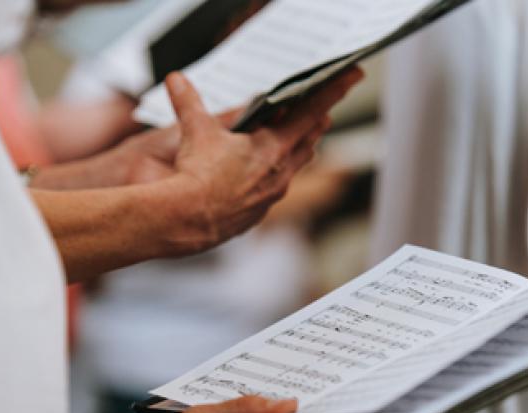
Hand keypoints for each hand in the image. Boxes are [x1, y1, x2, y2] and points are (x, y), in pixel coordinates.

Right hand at [155, 69, 361, 253]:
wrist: (188, 221)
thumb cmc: (197, 177)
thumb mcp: (195, 131)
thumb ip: (189, 102)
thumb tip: (176, 79)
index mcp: (274, 147)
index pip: (311, 112)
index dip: (332, 92)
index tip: (351, 78)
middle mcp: (281, 172)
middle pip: (308, 140)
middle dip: (316, 123)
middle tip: (325, 110)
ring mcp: (273, 194)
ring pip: (295, 166)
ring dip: (300, 150)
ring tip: (301, 139)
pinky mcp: (259, 212)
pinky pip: (276, 189)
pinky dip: (276, 176)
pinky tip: (266, 174)